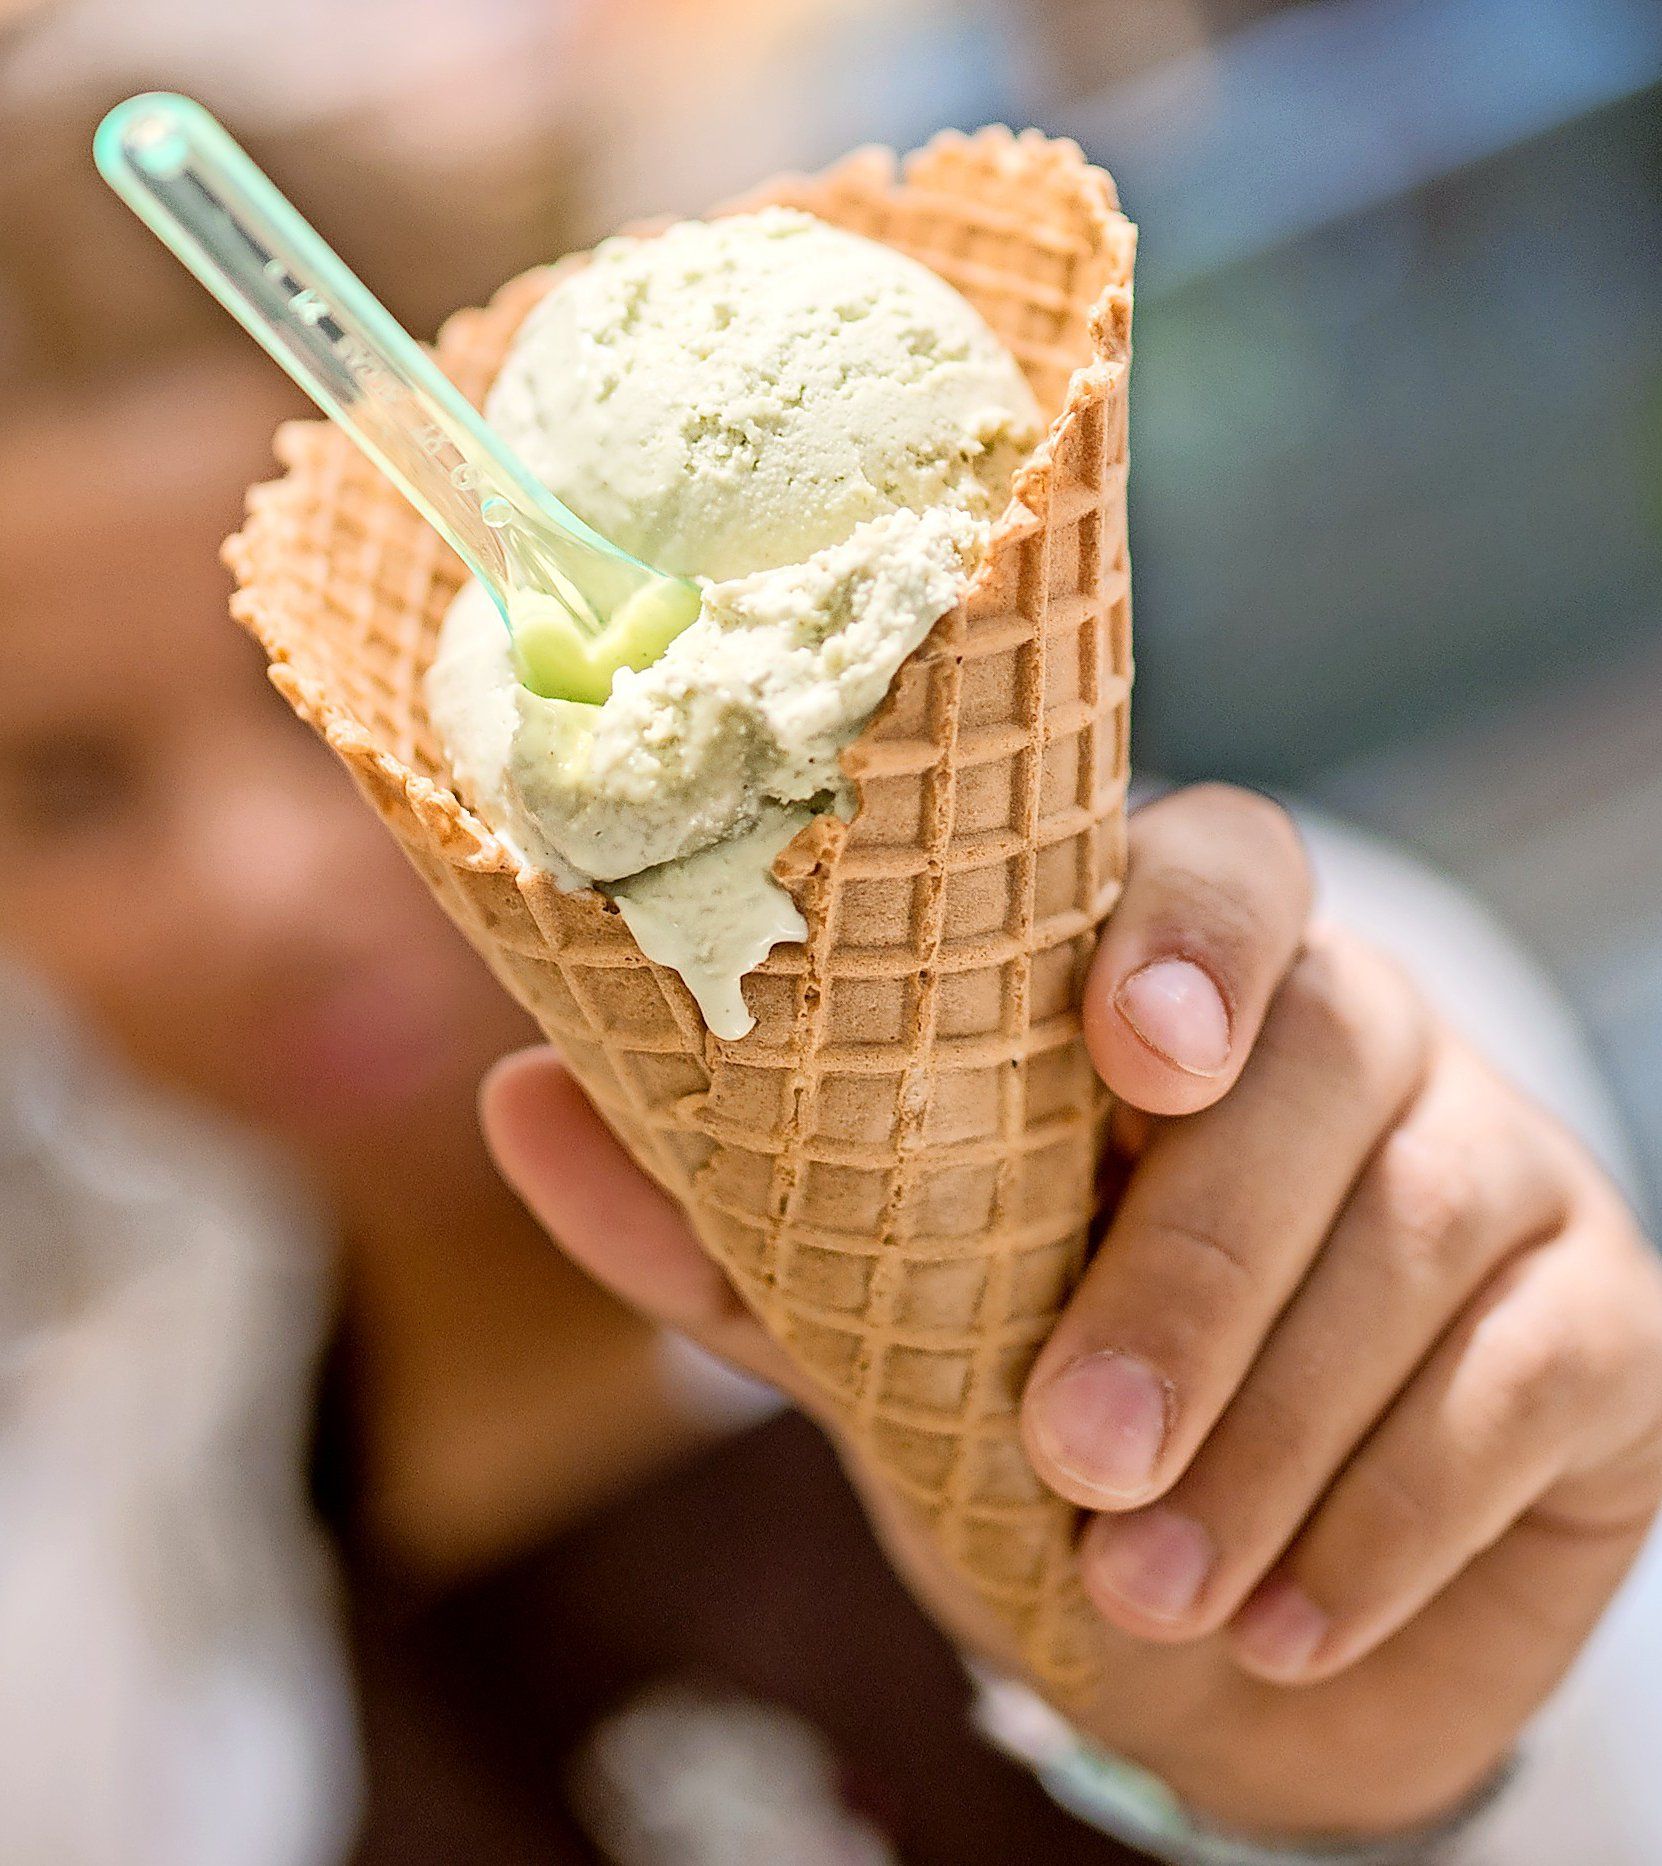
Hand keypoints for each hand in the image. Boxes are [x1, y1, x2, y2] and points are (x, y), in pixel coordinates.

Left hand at [481, 784, 1661, 1842]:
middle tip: (1076, 1445)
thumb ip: (728, 1213)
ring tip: (1148, 1586)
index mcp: (1177, 985)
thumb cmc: (1040, 1386)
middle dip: (1197, 1264)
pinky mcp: (1599, 1320)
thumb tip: (524, 1094)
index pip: (1223, 868)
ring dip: (1273, 1428)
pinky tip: (1282, 1621)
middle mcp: (1359, 1033)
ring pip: (1417, 1239)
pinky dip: (1390, 1521)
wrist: (1231, 1577)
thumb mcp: (877, 1305)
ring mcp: (1498, 1162)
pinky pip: (1522, 1394)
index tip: (1127, 1056)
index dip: (1187, 933)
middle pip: (1322, 1065)